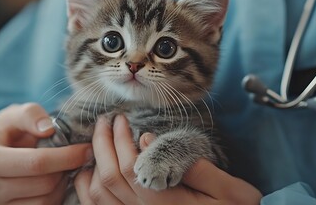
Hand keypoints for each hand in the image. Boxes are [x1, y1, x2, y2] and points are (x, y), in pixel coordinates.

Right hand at [0, 103, 92, 204]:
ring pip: (44, 202)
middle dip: (66, 170)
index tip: (86, 150)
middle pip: (43, 185)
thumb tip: (49, 129)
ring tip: (62, 170)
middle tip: (75, 159)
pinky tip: (52, 185)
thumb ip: (29, 114)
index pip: (37, 163)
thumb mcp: (8, 117)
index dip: (67, 156)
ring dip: (61, 186)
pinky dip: (51, 199)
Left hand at [74, 115, 261, 204]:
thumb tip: (150, 141)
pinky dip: (87, 189)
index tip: (121, 119)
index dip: (120, 140)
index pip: (130, 168)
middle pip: (109, 178)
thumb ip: (194, 168)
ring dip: (93, 163)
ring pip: (99, 195)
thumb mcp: (228, 188)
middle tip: (105, 121)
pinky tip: (89, 170)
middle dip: (102, 144)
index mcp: (166, 204)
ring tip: (98, 139)